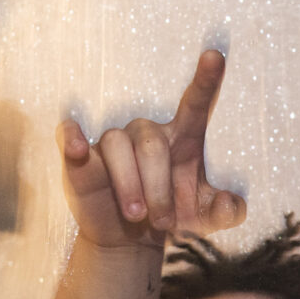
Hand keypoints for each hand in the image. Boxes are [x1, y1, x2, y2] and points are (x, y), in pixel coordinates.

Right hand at [55, 50, 245, 249]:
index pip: (196, 103)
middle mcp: (147, 134)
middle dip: (159, 188)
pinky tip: (78, 146)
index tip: (215, 56)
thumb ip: (226, 212)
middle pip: (152, 145)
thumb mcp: (206, 219)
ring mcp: (114, 144)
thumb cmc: (173, 218)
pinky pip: (70, 136)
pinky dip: (71, 137)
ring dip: (129, 184)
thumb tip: (229, 205)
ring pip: (117, 144)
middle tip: (164, 223)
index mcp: (183, 139)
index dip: (205, 80)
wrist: (132, 242)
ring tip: (137, 216)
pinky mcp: (82, 158)